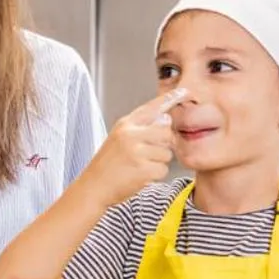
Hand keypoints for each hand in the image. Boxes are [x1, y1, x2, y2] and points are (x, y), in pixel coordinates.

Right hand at [78, 89, 185, 208]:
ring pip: (167, 153)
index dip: (170, 99)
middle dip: (163, 144)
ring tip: (138, 165)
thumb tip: (166, 119)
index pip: (152, 107)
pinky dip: (154, 175)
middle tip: (147, 153)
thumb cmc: (107, 164)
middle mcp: (131, 135)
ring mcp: (137, 152)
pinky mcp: (143, 169)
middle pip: (166, 132)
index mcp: (125, 125)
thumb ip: (141, 127)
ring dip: (157, 162)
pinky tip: (139, 175)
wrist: (93, 187)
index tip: (185, 92)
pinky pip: (163, 169)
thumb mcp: (119, 138)